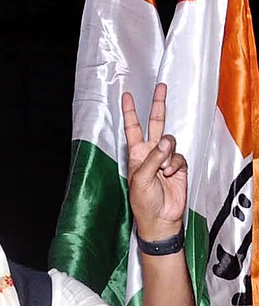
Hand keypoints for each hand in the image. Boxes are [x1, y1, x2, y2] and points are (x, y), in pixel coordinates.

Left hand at [122, 84, 188, 240]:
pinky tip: (170, 175)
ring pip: (170, 142)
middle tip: (161, 87)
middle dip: (158, 105)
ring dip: (167, 154)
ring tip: (163, 170)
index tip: (126, 96)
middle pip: (155, 124)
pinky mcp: (178, 166)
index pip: (132, 128)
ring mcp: (165, 158)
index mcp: (136, 153)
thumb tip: (166, 141)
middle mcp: (150, 152)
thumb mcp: (141, 178)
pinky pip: (179, 157)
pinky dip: (175, 165)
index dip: (130, 112)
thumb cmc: (143, 200)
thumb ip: (153, 158)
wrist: (160, 217)